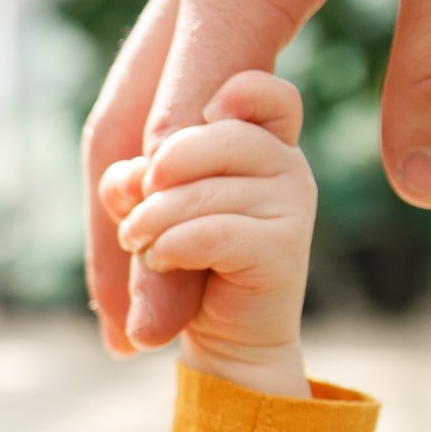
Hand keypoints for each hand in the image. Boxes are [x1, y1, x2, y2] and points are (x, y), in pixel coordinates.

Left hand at [98, 71, 312, 398]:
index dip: (237, 93)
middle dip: (159, 177)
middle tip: (136, 217)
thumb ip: (140, 177)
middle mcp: (288, 166)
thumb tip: (138, 176)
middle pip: (216, 138)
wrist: (228, 337)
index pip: (268, 94)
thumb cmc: (190, 262)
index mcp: (264, 145)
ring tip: (143, 247)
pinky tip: (164, 261)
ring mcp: (294, 205)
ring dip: (153, 223)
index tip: (203, 119)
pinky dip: (171, 248)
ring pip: (203, 192)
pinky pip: (211, 232)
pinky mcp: (284, 247)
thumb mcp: (155, 207)